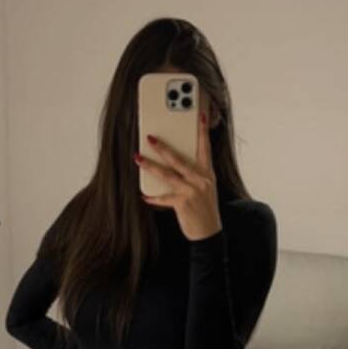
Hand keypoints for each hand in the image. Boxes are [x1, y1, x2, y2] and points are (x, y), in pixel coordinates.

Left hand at [135, 110, 222, 240]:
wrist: (209, 232)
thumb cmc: (204, 209)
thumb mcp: (204, 188)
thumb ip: (193, 175)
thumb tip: (173, 163)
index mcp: (207, 174)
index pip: (205, 148)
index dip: (202, 131)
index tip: (199, 115)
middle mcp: (201, 180)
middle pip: (179, 159)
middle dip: (163, 147)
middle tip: (150, 138)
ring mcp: (192, 191)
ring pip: (167, 174)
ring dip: (150, 165)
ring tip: (138, 158)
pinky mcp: (183, 203)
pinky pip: (163, 197)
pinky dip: (153, 196)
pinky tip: (144, 194)